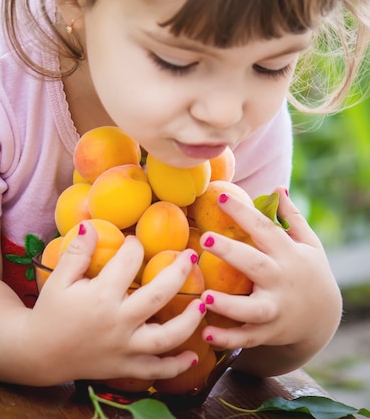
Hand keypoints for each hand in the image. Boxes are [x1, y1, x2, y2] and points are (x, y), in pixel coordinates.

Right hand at [25, 223, 205, 384]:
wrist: (38, 353)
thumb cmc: (50, 312)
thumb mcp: (58, 279)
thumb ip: (77, 253)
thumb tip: (91, 225)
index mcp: (101, 296)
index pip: (128, 262)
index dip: (134, 246)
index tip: (135, 241)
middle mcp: (118, 322)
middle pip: (158, 296)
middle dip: (178, 273)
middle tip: (191, 256)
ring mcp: (123, 348)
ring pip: (165, 338)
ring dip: (188, 321)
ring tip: (202, 305)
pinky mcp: (124, 367)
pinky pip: (154, 370)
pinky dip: (175, 366)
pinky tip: (193, 357)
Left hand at [199, 186, 341, 371]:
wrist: (322, 318)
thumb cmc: (308, 272)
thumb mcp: (308, 244)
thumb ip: (292, 217)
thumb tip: (278, 188)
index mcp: (288, 254)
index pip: (265, 228)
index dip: (244, 213)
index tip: (222, 197)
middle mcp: (281, 281)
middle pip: (256, 265)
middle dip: (231, 253)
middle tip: (205, 239)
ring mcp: (275, 309)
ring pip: (251, 309)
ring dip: (228, 304)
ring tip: (204, 296)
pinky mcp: (268, 332)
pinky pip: (247, 338)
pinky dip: (228, 338)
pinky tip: (206, 332)